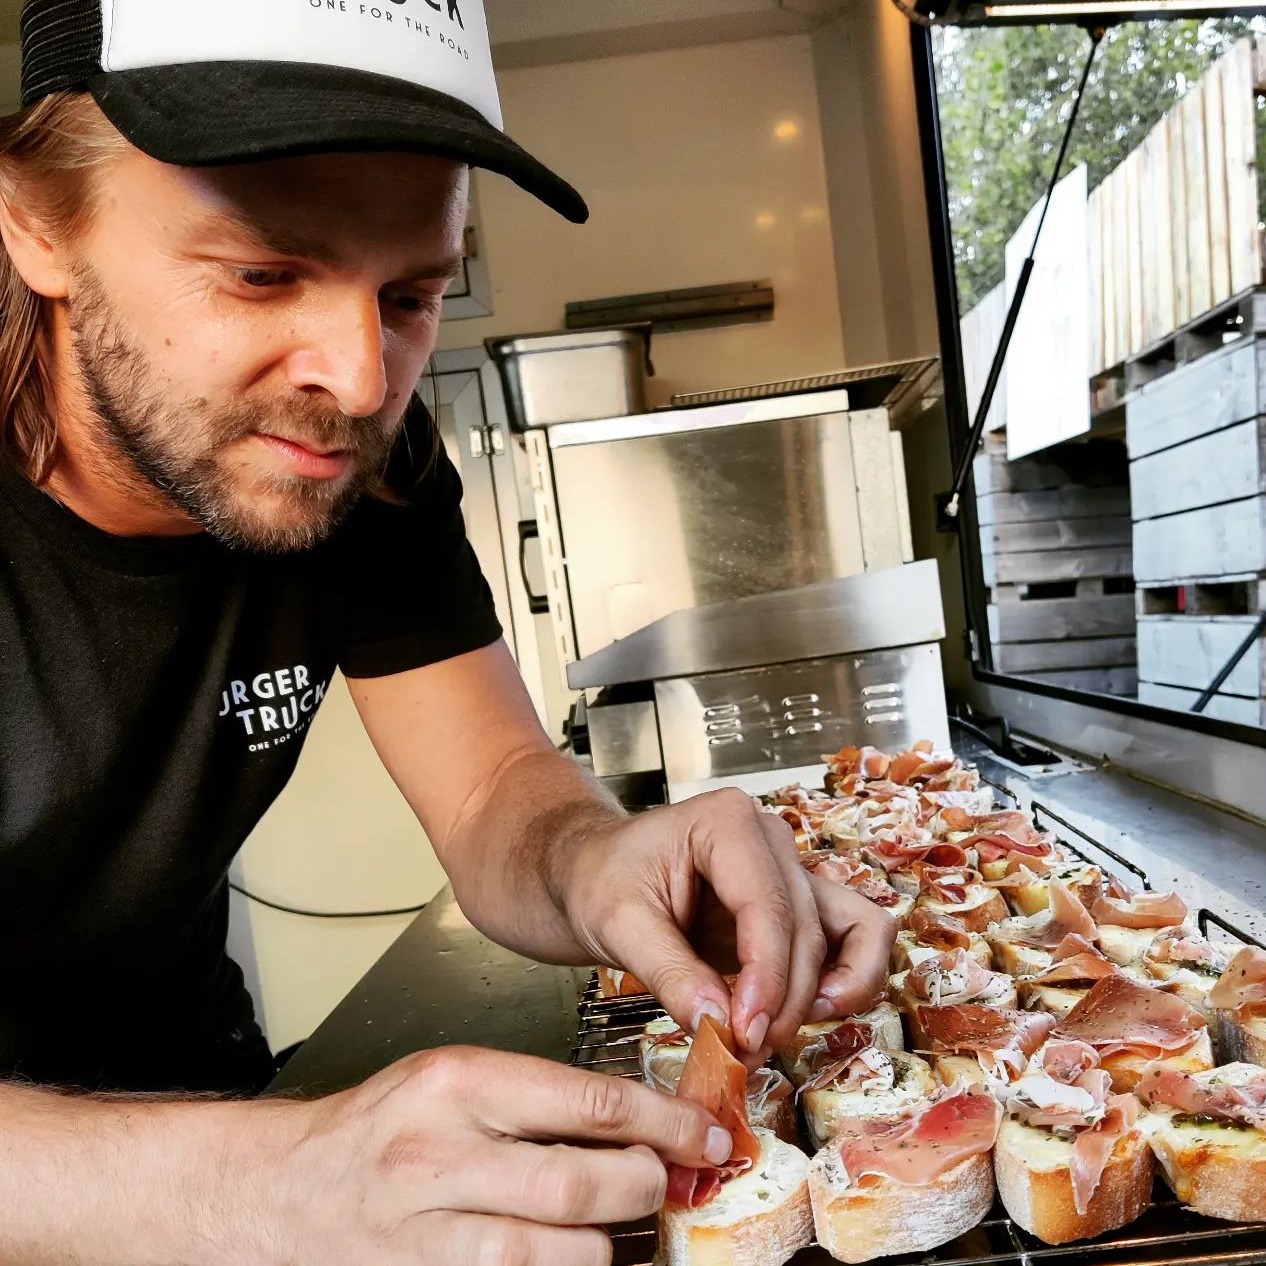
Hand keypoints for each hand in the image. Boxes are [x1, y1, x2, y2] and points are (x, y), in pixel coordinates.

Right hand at [261, 1047, 732, 1265]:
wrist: (284, 1191)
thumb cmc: (378, 1127)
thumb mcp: (451, 1078)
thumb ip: (535, 1096)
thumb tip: (631, 1121)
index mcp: (458, 1083)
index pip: (589, 1103)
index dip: (664, 1123)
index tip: (703, 1133)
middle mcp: (441, 1155)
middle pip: (582, 1186)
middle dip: (644, 1188)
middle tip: (665, 1182)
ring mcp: (428, 1232)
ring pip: (560, 1253)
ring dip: (607, 1245)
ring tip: (616, 1226)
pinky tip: (570, 1256)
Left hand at [557, 790, 895, 1058]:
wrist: (593, 874)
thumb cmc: (601, 880)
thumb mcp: (618, 924)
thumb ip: (670, 973)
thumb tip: (718, 1024)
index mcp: (726, 821)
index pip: (768, 904)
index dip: (766, 976)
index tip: (746, 1029)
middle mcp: (771, 838)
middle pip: (807, 927)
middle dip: (786, 998)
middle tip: (747, 1048)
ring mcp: (791, 869)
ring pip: (853, 929)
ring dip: (833, 989)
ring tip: (784, 1031)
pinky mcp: (797, 904)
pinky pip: (852, 936)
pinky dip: (848, 977)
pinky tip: (814, 1013)